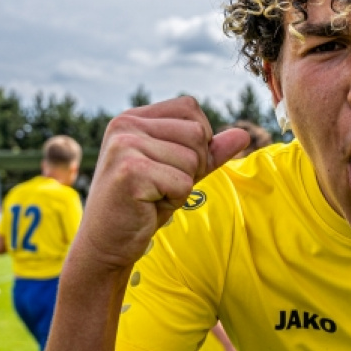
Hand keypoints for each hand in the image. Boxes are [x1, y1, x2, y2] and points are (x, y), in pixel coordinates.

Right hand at [77, 97, 249, 268]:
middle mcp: (125, 124)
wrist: (107, 242)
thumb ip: (209, 151)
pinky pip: (184, 183)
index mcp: (134, 117)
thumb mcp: (180, 171)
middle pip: (197, 133)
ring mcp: (125, 146)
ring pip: (193, 160)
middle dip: (193, 167)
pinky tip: (149, 206)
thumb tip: (243, 134)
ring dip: (183, 185)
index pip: (189, 108)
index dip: (197, 141)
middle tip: (161, 185)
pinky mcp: (130, 172)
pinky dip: (175, 200)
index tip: (171, 165)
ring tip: (153, 195)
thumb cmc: (143, 205)